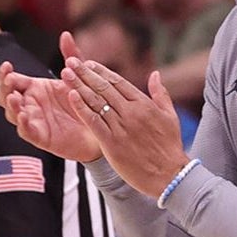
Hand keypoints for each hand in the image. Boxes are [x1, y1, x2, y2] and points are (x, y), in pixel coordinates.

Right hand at [0, 33, 102, 162]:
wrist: (98, 126)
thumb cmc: (84, 101)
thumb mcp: (78, 76)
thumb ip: (71, 56)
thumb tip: (65, 34)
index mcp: (34, 88)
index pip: (12, 79)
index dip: (5, 74)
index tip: (7, 65)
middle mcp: (30, 103)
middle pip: (6, 96)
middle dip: (4, 88)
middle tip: (8, 80)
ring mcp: (33, 120)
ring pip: (12, 113)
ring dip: (11, 105)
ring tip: (14, 97)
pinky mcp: (40, 137)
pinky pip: (26, 131)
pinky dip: (22, 124)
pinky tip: (23, 116)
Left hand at [60, 55, 190, 198]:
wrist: (169, 175)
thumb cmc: (170, 147)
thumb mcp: (170, 116)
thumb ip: (160, 94)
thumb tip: (154, 74)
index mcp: (144, 104)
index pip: (118, 82)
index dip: (101, 71)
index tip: (88, 63)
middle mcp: (131, 112)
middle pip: (103, 88)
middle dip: (85, 73)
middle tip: (71, 61)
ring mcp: (120, 127)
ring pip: (95, 102)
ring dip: (78, 86)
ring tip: (66, 73)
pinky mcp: (111, 143)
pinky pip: (93, 122)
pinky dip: (81, 108)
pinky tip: (71, 96)